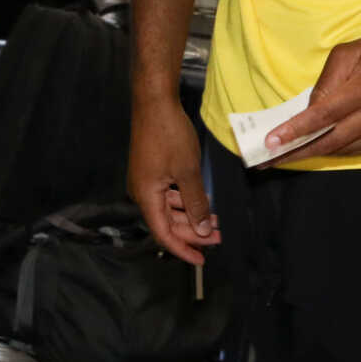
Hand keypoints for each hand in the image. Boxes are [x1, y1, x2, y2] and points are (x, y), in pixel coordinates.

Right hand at [127, 98, 219, 265]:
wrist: (154, 102)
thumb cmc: (169, 135)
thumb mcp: (187, 171)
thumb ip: (195, 203)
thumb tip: (202, 230)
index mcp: (146, 197)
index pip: (163, 233)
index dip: (183, 249)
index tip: (202, 260)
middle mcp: (142, 192)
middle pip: (167, 222)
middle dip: (193, 232)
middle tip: (218, 237)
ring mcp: (146, 180)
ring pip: (169, 207)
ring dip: (191, 215)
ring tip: (216, 221)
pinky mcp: (152, 169)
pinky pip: (168, 193)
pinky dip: (185, 200)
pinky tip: (202, 201)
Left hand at [264, 31, 360, 162]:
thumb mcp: (346, 54)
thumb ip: (325, 83)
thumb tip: (309, 111)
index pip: (324, 115)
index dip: (296, 130)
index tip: (272, 142)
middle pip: (330, 141)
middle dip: (297, 152)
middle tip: (269, 160)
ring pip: (341, 150)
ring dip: (312, 154)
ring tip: (286, 155)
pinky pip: (355, 152)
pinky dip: (334, 151)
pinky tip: (317, 148)